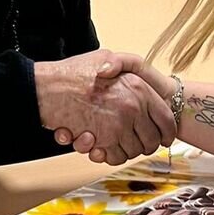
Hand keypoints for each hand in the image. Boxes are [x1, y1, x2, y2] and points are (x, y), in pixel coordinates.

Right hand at [34, 50, 175, 166]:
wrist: (46, 88)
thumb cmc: (73, 73)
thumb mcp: (106, 57)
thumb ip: (125, 67)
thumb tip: (136, 83)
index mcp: (139, 88)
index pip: (166, 119)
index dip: (167, 133)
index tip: (164, 138)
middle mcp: (132, 108)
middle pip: (152, 140)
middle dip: (145, 145)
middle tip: (137, 142)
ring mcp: (118, 125)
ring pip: (134, 151)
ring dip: (126, 151)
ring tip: (116, 142)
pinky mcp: (102, 140)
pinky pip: (115, 157)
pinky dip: (110, 156)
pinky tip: (102, 146)